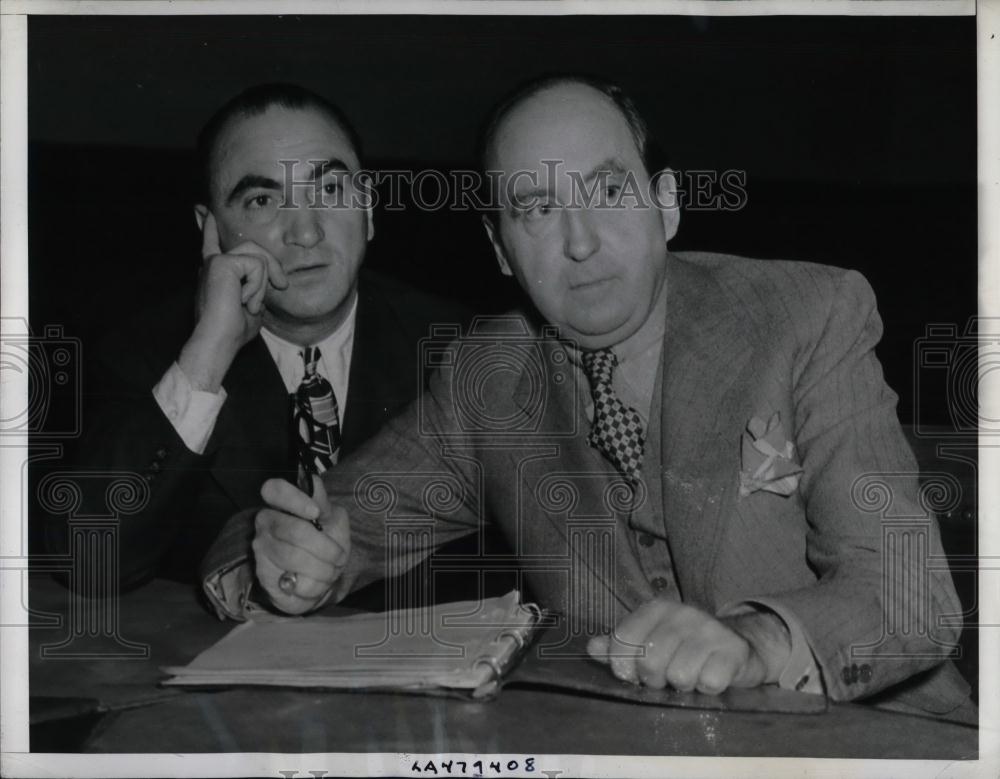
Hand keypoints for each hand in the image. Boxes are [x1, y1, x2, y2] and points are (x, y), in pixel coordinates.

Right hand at [178, 212, 287, 390]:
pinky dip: (257, 286)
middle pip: (254, 249)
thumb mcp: (252, 308)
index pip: (213, 243)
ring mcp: (216, 261)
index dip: (210, 226)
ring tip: (250, 304)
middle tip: (282, 285)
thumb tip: (270, 283)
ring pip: (258, 257)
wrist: (218, 342)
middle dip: (273, 266)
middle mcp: (213, 263)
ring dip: (262, 284)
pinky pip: (256, 265)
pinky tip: (244, 301)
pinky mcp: (221, 262)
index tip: (205, 210)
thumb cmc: (232, 332)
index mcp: (217, 273)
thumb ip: (257, 291)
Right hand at [252, 475, 350, 614]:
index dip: (295, 499)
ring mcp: (261, 547)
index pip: (274, 489)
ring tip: (330, 570)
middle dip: (325, 548)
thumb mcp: (332, 518)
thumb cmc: (326, 541)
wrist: (319, 577)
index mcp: (282, 502)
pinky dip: (314, 585)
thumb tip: (314, 492)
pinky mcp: (263, 573)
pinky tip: (316, 582)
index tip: (316, 512)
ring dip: (323, 569)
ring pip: (295, 558)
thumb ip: (323, 503)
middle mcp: (266, 521)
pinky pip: (294, 581)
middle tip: (339, 556)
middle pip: (295, 531)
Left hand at [586, 600, 788, 694]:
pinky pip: (709, 682)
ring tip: (690, 676)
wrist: (739, 645)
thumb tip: (592, 648)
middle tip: (666, 677)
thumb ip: (620, 645)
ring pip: (679, 675)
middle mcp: (682, 613)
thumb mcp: (651, 640)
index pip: (622, 640)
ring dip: (683, 685)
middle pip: (650, 662)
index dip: (623, 667)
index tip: (632, 675)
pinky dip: (707, 688)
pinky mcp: (734, 650)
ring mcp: (710, 629)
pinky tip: (710, 677)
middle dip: (655, 680)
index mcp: (656, 608)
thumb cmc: (686, 647)